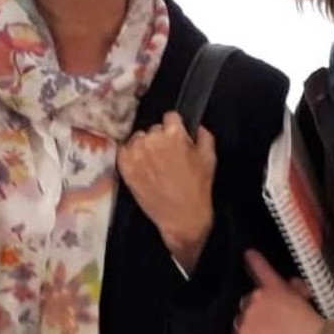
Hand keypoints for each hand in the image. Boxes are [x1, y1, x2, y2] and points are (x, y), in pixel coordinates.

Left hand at [117, 111, 215, 269]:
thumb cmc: (197, 189)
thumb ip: (204, 136)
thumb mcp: (209, 158)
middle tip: (167, 157)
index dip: (175, 127)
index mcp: (174, 134)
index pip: (170, 116)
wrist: (181, 217)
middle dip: (160, 139)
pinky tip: (142, 168)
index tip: (176, 138)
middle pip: (153, 129)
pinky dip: (131, 156)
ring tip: (154, 165)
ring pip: (138, 139)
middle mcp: (152, 139)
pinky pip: (124, 151)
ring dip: (144, 147)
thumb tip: (197, 127)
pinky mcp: (125, 166)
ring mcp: (136, 153)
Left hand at [232, 249, 324, 333]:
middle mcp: (255, 300)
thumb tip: (291, 285)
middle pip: (247, 303)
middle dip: (257, 312)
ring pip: (241, 324)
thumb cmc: (314, 326)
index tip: (248, 254)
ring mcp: (246, 320)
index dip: (253, 260)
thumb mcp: (306, 300)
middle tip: (272, 324)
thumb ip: (293, 289)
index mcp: (272, 288)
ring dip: (251, 329)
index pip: (259, 268)